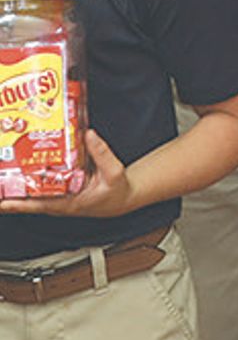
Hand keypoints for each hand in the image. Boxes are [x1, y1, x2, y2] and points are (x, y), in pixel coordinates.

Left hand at [0, 130, 134, 217]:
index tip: (1, 202)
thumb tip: (89, 134)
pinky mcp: (58, 186)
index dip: (16, 204)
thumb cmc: (117, 191)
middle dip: (8, 188)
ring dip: (15, 180)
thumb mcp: (114, 174)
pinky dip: (29, 172)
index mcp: (68, 203)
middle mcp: (57, 200)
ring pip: (30, 188)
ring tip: (2, 167)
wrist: (123, 198)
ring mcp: (56, 194)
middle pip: (26, 196)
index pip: (36, 205)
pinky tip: (21, 161)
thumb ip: (102, 154)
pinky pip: (40, 181)